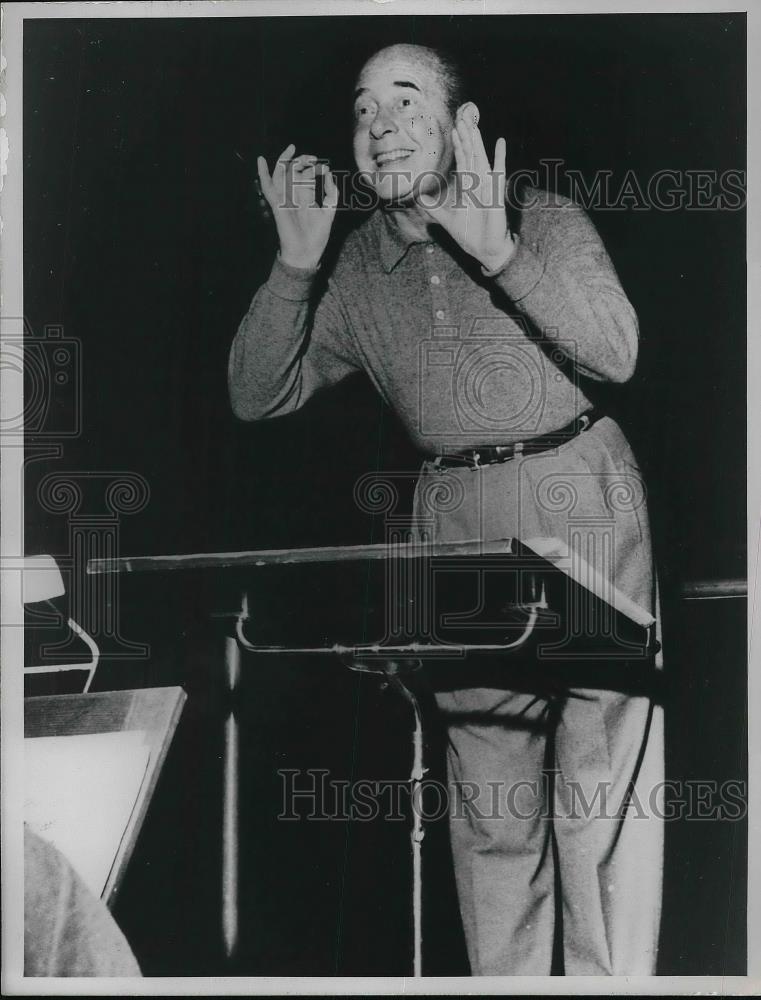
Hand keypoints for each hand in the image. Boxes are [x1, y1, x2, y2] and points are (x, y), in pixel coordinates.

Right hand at [257, 144, 338, 269]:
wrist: (306, 253)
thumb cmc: (317, 236)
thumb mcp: (329, 211)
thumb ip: (331, 192)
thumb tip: (329, 173)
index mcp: (305, 197)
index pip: (307, 176)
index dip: (315, 168)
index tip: (324, 167)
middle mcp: (294, 196)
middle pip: (294, 171)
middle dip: (302, 161)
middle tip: (312, 158)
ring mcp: (284, 200)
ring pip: (281, 175)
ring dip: (286, 161)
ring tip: (293, 150)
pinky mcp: (277, 205)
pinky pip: (268, 188)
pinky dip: (263, 174)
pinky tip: (261, 160)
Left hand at [417, 107, 515, 272]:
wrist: (486, 250)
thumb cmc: (471, 235)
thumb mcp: (448, 221)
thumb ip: (434, 209)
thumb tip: (420, 198)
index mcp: (468, 188)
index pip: (462, 161)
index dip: (458, 145)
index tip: (454, 129)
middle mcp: (478, 184)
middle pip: (471, 154)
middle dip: (466, 136)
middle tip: (462, 116)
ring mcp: (488, 187)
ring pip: (481, 158)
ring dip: (476, 141)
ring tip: (473, 124)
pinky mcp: (496, 195)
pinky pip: (499, 172)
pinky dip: (500, 157)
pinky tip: (500, 142)